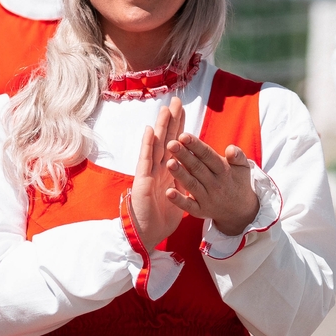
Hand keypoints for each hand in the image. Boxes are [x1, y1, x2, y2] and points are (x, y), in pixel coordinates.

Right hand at [129, 98, 185, 249]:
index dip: (180, 129)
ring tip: (165, 108)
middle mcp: (158, 168)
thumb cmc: (161, 219)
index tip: (185, 112)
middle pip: (166, 140)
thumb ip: (183, 182)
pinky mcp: (143, 180)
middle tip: (176, 101)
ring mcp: (149, 173)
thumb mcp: (179, 197)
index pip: (175, 146)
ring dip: (160, 127)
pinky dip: (147, 144)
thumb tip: (192, 172)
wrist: (147, 234)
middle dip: (172, 121)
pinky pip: (145, 160)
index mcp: (168, 172)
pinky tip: (149, 130)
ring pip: (156, 145)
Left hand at [167, 131, 261, 236]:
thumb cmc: (238, 182)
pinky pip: (189, 206)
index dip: (196, 146)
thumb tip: (231, 149)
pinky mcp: (200, 211)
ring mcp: (207, 198)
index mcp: (224, 170)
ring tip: (168, 163)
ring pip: (191, 185)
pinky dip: (179, 200)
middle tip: (170, 144)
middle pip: (197, 168)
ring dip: (180, 174)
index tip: (183, 135)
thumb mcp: (243, 167)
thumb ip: (238, 156)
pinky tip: (168, 192)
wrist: (240, 210)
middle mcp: (215, 184)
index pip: (208, 155)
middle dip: (184, 156)